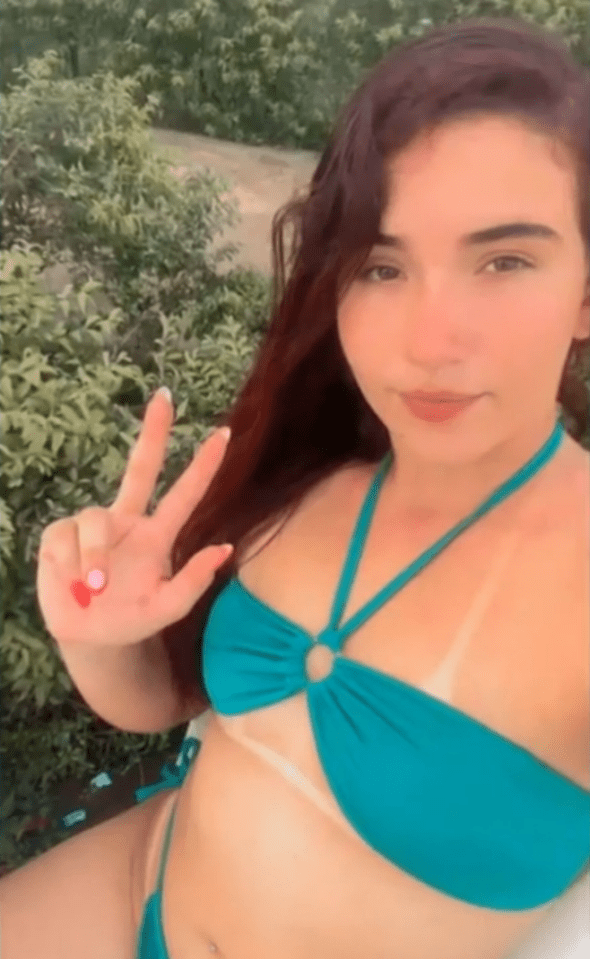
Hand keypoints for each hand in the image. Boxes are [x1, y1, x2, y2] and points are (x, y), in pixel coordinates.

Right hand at [37, 389, 232, 646]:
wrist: (90, 639)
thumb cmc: (132, 619)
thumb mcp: (165, 608)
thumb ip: (193, 582)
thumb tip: (225, 549)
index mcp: (157, 536)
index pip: (184, 494)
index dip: (203, 466)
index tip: (225, 435)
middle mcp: (127, 522)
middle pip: (141, 467)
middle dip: (153, 432)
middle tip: (166, 397)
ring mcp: (93, 526)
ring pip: (93, 520)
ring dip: (93, 556)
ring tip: (95, 588)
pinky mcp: (60, 536)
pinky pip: (64, 537)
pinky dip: (70, 563)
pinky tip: (73, 583)